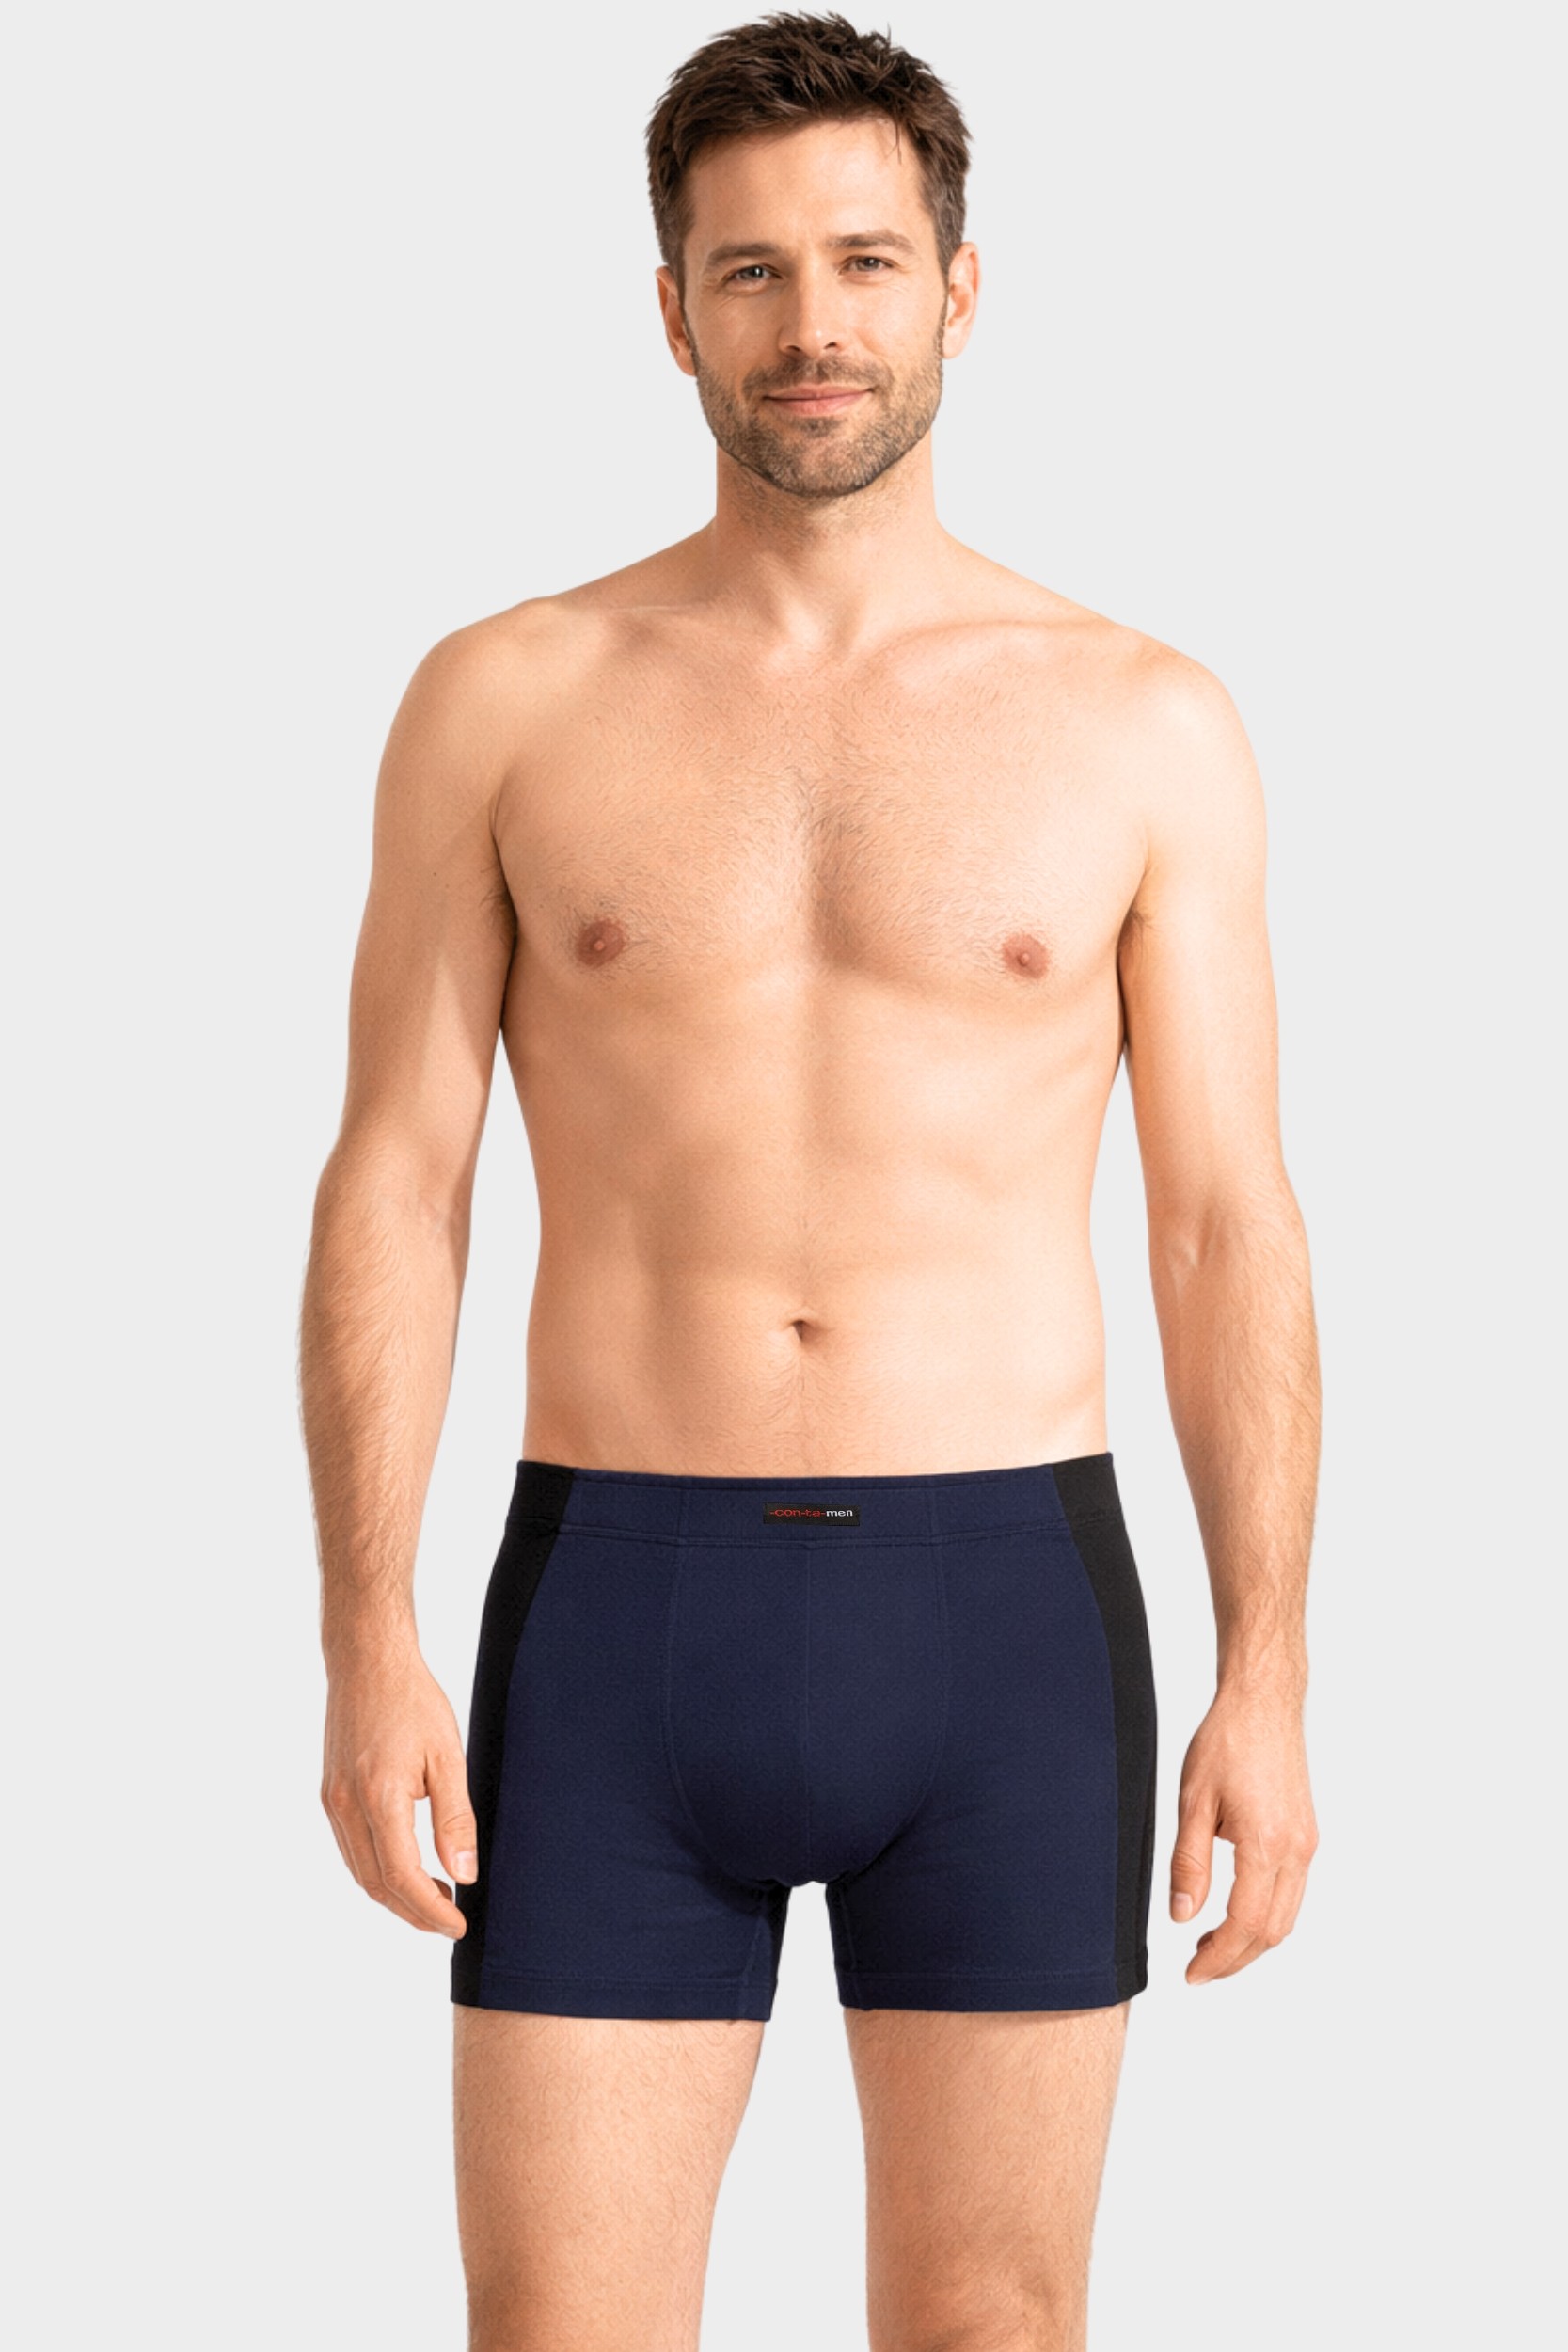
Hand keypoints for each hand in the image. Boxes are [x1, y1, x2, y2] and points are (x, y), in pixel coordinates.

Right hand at [321, 1642, 476, 1937]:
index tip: (457, 1925)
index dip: (430, 1910)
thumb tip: (463, 1874)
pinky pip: (351, 1850)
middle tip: (449, 1922)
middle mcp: (345, 1805)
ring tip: (434, 1901)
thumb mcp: (448, 1756)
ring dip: (394, 1896)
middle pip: (376, 1884)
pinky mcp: (329, 1794)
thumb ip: (455, 1819)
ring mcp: (331, 1801)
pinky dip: (377, 1871)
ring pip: (360, 1872)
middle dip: (413, 1913)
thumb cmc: (412, 1700)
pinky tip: (405, 1868)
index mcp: (378, 1796)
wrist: (367, 1662)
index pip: (401, 1876)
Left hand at [1169, 1684, 1317, 1983]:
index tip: (1192, 1974)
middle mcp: (1297, 1850)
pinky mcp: (1307, 1835)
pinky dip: (1266, 1915)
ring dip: (1251, 1940)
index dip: (1219, 1959)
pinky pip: (1292, 1893)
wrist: (1263, 1704)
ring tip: (1210, 1945)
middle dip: (1235, 1959)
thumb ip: (1189, 1863)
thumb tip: (1183, 1916)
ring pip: (1287, 1916)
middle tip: (1197, 1969)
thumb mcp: (1193, 1801)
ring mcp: (1307, 1844)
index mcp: (1266, 1844)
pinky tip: (1234, 1911)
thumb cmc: (1226, 1741)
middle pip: (1272, 1932)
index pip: (1246, 1924)